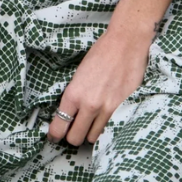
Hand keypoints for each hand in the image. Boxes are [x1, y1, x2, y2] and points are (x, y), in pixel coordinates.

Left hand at [47, 27, 151, 146]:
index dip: (55, 134)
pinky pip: (111, 129)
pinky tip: (106, 119)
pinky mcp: (124, 109)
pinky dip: (106, 128)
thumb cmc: (101, 53)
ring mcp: (108, 109)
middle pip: (75, 139)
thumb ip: (74, 97)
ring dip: (90, 132)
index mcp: (73, 94)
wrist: (126, 43)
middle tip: (75, 129)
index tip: (55, 136)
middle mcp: (89, 105)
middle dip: (73, 136)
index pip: (59, 127)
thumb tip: (68, 114)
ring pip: (93, 138)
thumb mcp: (78, 75)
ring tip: (92, 122)